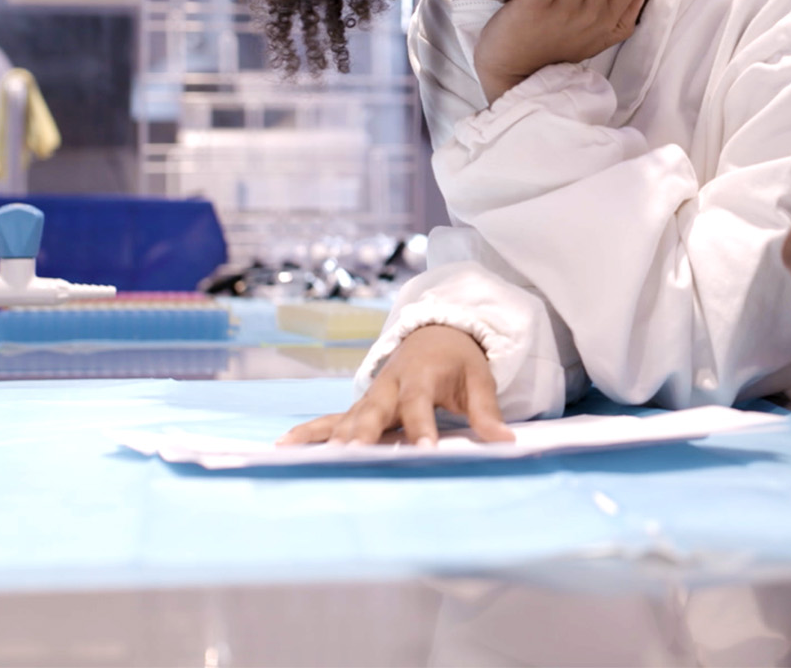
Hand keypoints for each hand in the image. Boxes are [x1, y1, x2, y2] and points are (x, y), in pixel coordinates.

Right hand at [278, 324, 513, 446]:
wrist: (436, 331)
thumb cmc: (459, 360)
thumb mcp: (480, 380)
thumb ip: (487, 412)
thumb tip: (506, 442)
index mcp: (421, 378)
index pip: (420, 406)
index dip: (422, 430)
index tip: (424, 453)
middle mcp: (390, 385)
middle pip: (374, 411)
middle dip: (363, 433)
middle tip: (354, 454)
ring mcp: (371, 396)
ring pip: (348, 417)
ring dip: (333, 438)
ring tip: (317, 458)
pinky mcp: (360, 406)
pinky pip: (331, 419)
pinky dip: (310, 431)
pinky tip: (285, 446)